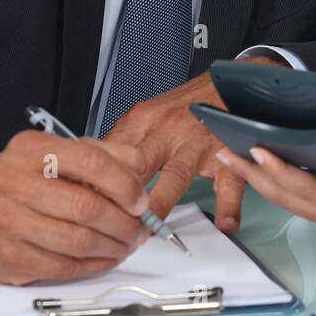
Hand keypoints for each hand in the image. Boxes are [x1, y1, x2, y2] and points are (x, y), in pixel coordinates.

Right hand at [0, 132, 149, 283]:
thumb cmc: (19, 183)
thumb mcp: (55, 153)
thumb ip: (101, 153)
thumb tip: (139, 168)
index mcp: (29, 149)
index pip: (91, 162)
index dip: (125, 184)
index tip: (140, 200)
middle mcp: (13, 182)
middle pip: (87, 207)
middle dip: (124, 222)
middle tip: (141, 228)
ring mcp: (7, 222)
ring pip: (78, 241)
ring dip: (114, 246)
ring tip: (127, 244)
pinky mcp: (8, 257)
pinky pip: (64, 266)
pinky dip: (94, 264)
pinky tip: (105, 257)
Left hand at [100, 56, 285, 234]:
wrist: (230, 85)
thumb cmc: (186, 106)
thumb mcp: (147, 115)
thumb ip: (122, 142)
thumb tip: (90, 171)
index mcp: (143, 120)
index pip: (110, 153)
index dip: (95, 182)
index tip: (85, 204)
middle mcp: (168, 129)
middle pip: (137, 165)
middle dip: (122, 198)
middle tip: (110, 225)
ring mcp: (198, 141)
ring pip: (176, 175)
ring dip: (161, 205)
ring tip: (151, 231)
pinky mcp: (227, 152)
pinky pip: (228, 182)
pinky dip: (228, 206)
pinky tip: (224, 223)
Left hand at [216, 146, 315, 275]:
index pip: (312, 190)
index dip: (283, 172)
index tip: (259, 153)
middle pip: (289, 197)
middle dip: (253, 176)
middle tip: (224, 151)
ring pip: (291, 199)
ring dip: (261, 180)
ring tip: (235, 157)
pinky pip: (304, 199)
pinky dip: (282, 183)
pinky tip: (272, 168)